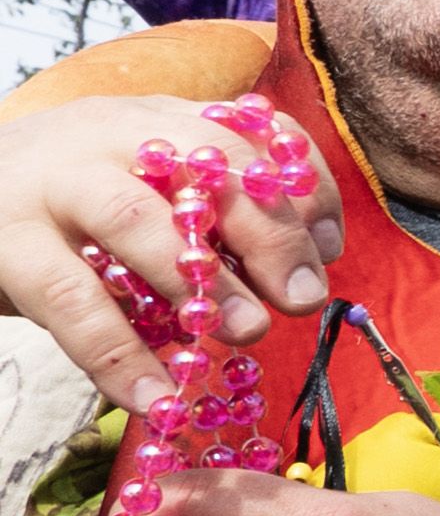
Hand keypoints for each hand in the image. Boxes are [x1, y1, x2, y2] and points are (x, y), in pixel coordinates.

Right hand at [0, 95, 342, 408]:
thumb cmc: (71, 203)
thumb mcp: (146, 188)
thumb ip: (213, 219)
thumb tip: (296, 279)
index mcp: (158, 118)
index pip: (254, 136)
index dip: (304, 192)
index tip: (331, 250)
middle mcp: (109, 136)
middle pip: (207, 166)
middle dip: (269, 234)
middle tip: (302, 299)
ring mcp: (52, 185)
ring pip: (136, 221)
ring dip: (201, 282)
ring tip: (247, 332)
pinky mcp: (4, 244)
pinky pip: (70, 302)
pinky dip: (118, 355)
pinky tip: (154, 396)